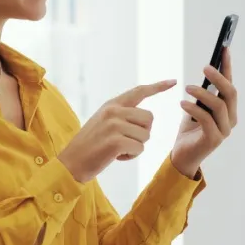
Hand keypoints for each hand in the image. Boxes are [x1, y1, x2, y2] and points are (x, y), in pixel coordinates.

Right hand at [58, 79, 175, 182]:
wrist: (70, 163)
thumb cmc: (90, 146)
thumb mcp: (104, 122)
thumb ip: (122, 115)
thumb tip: (147, 118)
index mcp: (111, 105)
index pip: (139, 91)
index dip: (158, 86)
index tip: (174, 81)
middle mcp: (113, 111)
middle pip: (149, 118)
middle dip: (143, 133)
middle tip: (126, 142)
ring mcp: (114, 125)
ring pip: (146, 135)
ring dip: (136, 146)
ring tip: (117, 149)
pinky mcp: (116, 141)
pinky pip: (139, 149)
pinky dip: (131, 156)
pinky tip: (116, 157)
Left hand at [171, 48, 237, 177]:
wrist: (182, 156)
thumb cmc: (189, 130)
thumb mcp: (196, 107)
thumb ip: (203, 94)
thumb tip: (205, 71)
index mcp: (228, 110)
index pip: (230, 84)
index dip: (228, 67)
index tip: (224, 49)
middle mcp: (230, 119)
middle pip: (230, 93)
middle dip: (219, 78)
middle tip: (205, 68)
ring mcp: (224, 130)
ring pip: (219, 105)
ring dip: (202, 93)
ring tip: (187, 87)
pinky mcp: (214, 139)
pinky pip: (206, 119)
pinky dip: (193, 108)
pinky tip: (182, 103)